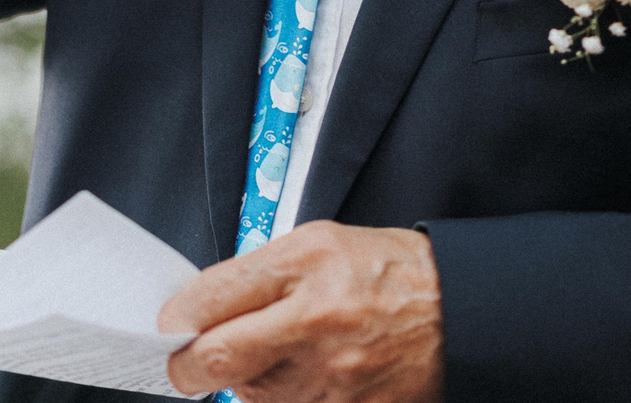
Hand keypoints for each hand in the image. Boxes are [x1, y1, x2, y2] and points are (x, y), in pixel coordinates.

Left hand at [160, 222, 442, 402]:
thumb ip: (257, 272)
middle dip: (189, 365)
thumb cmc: (387, 272)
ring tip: (285, 353)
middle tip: (189, 361)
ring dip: (249, 381)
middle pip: (216, 360)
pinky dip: (285, 398)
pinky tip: (308, 375)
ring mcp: (332, 377)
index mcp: (306, 266)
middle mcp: (316, 322)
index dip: (178, 318)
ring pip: (249, 395)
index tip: (172, 326)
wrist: (459, 313)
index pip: (211, 298)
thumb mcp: (319, 242)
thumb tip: (198, 308)